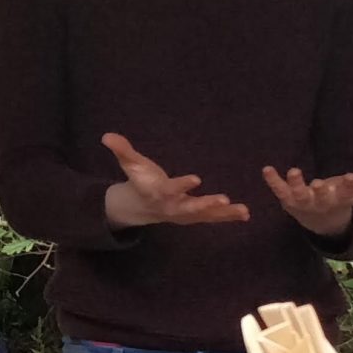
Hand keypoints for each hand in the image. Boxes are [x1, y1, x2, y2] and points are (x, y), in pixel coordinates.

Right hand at [102, 133, 248, 228]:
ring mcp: (185, 213)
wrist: (142, 206)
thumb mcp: (130, 165)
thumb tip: (106, 135)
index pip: (171, 189)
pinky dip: (228, 216)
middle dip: (206, 204)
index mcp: (159, 192)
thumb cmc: (140, 180)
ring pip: (206, 214)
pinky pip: (213, 218)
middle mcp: (173, 206)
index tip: (197, 178)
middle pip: (190, 207)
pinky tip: (245, 214)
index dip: (183, 185)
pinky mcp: (195, 216)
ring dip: (224, 213)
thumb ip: (122, 150)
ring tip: (243, 210)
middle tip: (222, 199)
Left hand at [262, 162, 352, 239]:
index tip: (350, 178)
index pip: (347, 194)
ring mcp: (304, 202)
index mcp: (342, 199)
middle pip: (323, 198)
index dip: (348, 187)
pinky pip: (279, 190)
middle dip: (322, 191)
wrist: (321, 220)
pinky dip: (273, 181)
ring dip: (296, 185)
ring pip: (300, 195)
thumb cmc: (344, 197)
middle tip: (320, 184)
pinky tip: (267, 169)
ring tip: (294, 171)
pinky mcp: (288, 198)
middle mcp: (323, 202)